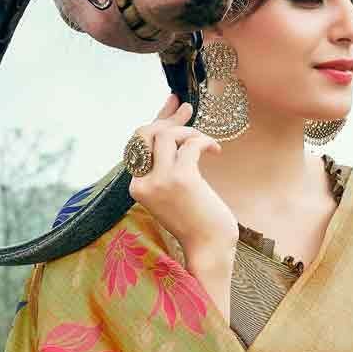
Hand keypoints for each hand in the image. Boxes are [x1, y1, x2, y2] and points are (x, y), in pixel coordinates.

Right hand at [128, 96, 238, 315]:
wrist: (209, 246)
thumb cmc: (197, 217)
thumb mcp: (177, 185)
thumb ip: (171, 157)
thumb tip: (176, 121)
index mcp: (136, 186)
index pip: (138, 143)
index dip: (157, 120)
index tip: (174, 105)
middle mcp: (142, 183)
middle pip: (146, 133)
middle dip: (169, 120)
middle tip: (188, 111)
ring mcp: (160, 181)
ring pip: (167, 135)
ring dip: (189, 131)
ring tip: (205, 142)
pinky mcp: (181, 179)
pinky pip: (190, 144)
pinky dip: (205, 141)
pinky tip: (216, 150)